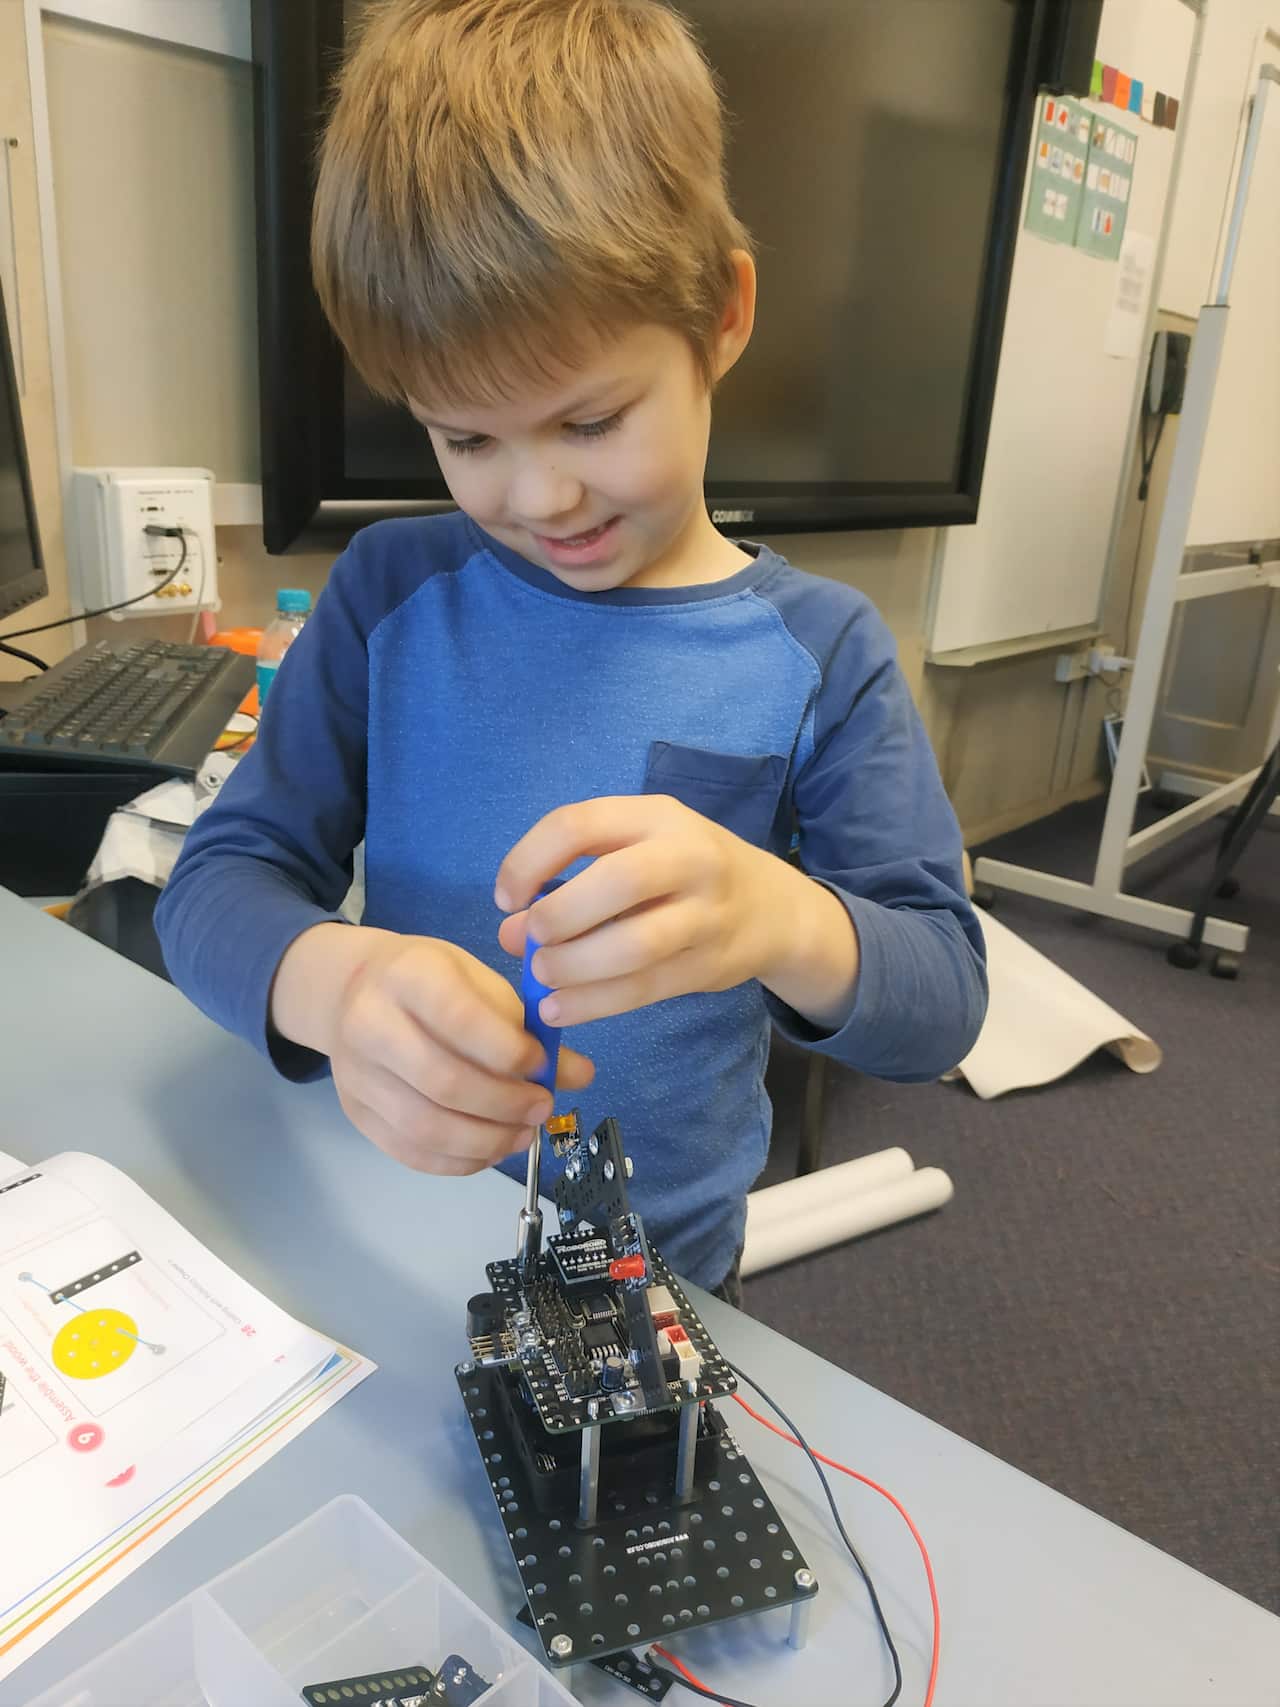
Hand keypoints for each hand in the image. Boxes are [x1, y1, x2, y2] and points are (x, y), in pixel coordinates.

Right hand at [271, 924, 593, 1174]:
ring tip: (523, 1133)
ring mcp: (357, 1075)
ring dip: (486, 1140)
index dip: (508, 1052)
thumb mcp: (480, 982)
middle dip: (504, 1104)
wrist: (353, 990)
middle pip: (442, 1081)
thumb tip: (580, 1075)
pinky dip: (458, 1161)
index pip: (458, 1020)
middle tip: (542, 1107)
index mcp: (407, 976)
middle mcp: (370, 1024)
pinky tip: (490, 1149)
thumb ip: (527, 1027)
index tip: (543, 1065)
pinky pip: (410, 1152)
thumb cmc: (430, 981)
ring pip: (425, 1127)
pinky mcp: (356, 1113)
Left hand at [494, 795, 799, 1026]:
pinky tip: (560, 1009)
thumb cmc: (684, 873)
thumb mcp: (635, 853)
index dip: (529, 861)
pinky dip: (595, 1003)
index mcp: (657, 817)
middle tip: (532, 941)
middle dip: (559, 916)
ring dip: (575, 966)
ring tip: (543, 977)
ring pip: (634, 945)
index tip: (507, 897)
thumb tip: (509, 932)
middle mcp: (688, 857)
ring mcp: (706, 913)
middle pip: (615, 882)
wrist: (774, 908)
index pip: (580, 824)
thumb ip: (571, 882)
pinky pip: (646, 988)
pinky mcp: (711, 965)